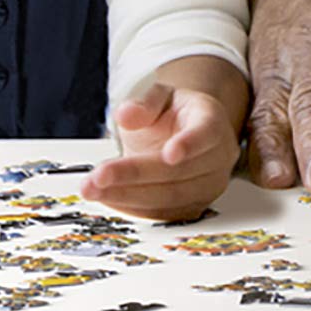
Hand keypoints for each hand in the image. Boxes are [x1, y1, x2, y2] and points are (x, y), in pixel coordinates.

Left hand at [82, 71, 241, 221]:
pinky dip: (132, 207)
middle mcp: (217, 158)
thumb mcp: (160, 97)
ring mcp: (208, 186)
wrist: (185, 135)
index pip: (206, 134)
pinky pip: (163, 213)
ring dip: (128, 196)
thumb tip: (125, 115)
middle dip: (136, 175)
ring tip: (93, 189)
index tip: (169, 154)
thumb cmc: (174, 115)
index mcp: (211, 122)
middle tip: (99, 175)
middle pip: (179, 172)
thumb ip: (145, 104)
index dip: (189, 144)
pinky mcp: (193, 207)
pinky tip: (107, 197)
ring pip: (170, 198)